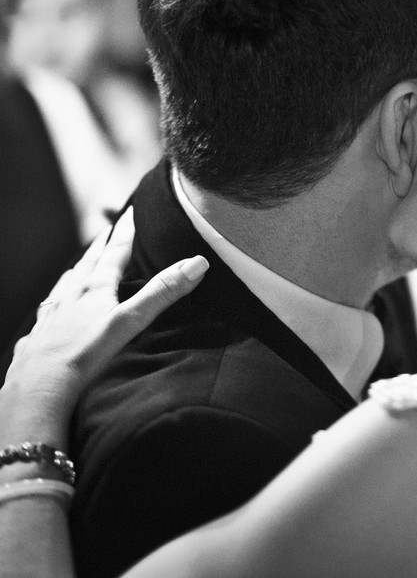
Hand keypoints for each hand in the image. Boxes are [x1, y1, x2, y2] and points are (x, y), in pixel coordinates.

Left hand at [4, 209, 208, 416]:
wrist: (39, 385)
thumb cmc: (85, 353)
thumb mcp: (131, 321)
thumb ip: (163, 292)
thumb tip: (198, 262)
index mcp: (95, 286)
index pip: (115, 250)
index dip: (126, 230)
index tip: (132, 210)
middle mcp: (71, 293)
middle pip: (89, 261)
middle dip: (103, 243)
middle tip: (110, 228)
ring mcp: (52, 312)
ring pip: (68, 281)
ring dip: (80, 267)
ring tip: (84, 261)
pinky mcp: (41, 332)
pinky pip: (50, 306)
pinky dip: (57, 297)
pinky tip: (53, 303)